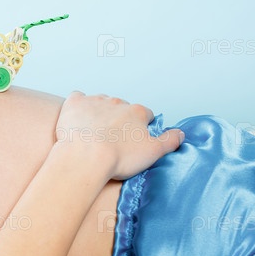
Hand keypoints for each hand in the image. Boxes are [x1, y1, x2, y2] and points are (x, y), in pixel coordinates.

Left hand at [53, 91, 184, 180]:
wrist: (85, 157)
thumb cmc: (116, 158)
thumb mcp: (153, 153)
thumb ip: (169, 141)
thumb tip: (180, 134)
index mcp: (137, 112)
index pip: (145, 115)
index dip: (141, 127)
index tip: (134, 139)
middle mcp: (117, 102)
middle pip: (121, 108)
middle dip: (118, 120)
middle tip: (112, 139)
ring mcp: (94, 101)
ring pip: (100, 102)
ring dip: (98, 112)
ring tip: (93, 131)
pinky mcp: (74, 103)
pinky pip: (78, 98)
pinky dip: (78, 106)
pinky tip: (77, 118)